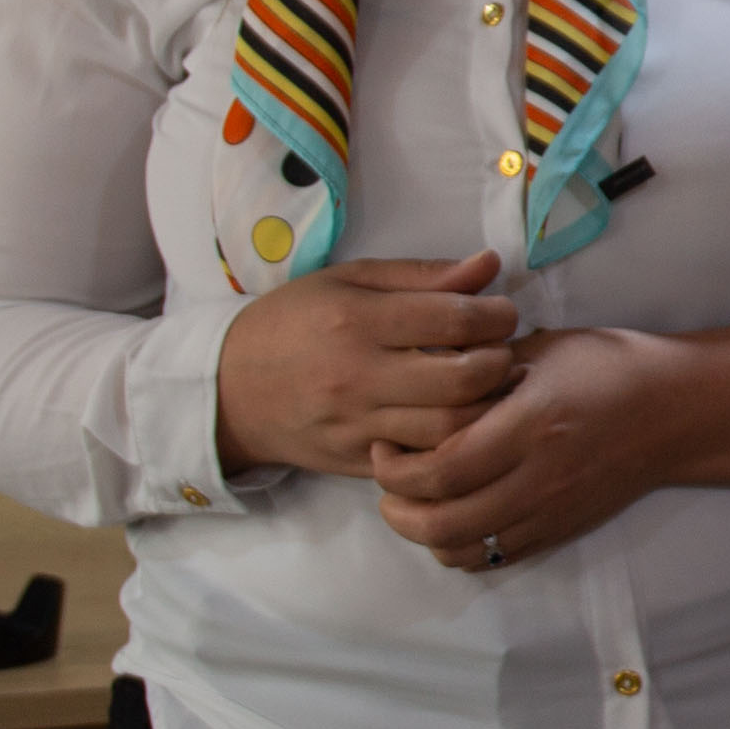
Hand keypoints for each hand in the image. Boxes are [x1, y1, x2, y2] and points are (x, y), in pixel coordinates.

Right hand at [216, 252, 519, 481]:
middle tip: (500, 351)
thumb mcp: (348, 281)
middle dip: (501, 363)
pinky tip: (459, 421)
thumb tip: (489, 265)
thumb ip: (422, 275)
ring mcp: (359, 426)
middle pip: (466, 381)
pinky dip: (455, 444)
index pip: (456, 320)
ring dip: (488, 408)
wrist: (228, 389)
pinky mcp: (360, 462)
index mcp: (357, 321)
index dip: (497, 316)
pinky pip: (427, 462)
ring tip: (487, 387)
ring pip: (454, 430)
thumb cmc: (293, 323)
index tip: (500, 314)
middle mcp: (359, 377)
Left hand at [370, 324, 729, 574]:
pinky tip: (454, 515)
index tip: (384, 444)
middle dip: (396, 508)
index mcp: (529, 426)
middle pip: (442, 524)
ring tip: (415, 501)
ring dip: (424, 533)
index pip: (439, 470)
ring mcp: (551, 511)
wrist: (676, 409)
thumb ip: (479, 373)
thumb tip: (419, 384)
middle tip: (388, 480)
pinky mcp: (560, 529)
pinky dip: (459, 547)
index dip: (393, 467)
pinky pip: (494, 557)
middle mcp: (539, 478)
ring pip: (463, 550)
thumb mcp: (540, 350)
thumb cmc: (607, 366)